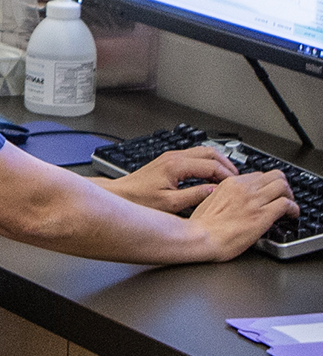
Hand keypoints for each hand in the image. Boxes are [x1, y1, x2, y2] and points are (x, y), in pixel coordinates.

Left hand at [104, 146, 237, 212]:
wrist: (119, 195)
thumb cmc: (138, 200)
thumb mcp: (170, 203)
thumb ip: (195, 196)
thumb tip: (215, 191)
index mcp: (176, 165)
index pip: (211, 165)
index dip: (227, 174)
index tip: (236, 184)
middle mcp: (174, 157)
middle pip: (210, 152)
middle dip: (226, 164)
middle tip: (237, 177)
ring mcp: (170, 157)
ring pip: (202, 151)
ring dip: (217, 161)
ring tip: (226, 176)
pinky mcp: (167, 161)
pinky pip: (193, 156)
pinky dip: (206, 162)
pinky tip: (209, 174)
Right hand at [186, 170, 297, 260]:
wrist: (199, 238)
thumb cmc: (198, 227)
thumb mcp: (206, 204)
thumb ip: (221, 197)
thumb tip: (229, 201)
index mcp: (229, 184)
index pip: (257, 176)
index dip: (265, 184)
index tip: (267, 192)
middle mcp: (243, 188)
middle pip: (274, 176)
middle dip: (281, 185)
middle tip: (283, 195)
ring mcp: (254, 201)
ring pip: (283, 186)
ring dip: (289, 195)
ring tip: (289, 205)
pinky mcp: (263, 215)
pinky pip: (286, 204)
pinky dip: (293, 209)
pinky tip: (292, 215)